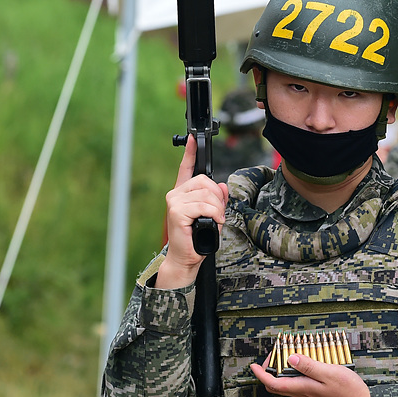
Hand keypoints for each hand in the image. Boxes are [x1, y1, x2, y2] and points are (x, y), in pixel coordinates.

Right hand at [157, 136, 227, 289]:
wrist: (187, 258)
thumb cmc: (198, 238)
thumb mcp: (213, 216)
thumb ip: (217, 200)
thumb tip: (222, 186)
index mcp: (184, 193)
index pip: (186, 168)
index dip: (190, 152)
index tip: (192, 138)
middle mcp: (176, 194)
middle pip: (205, 181)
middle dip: (218, 197)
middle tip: (218, 213)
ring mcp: (174, 201)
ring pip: (206, 194)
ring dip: (217, 208)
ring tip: (215, 220)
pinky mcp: (176, 210)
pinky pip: (203, 205)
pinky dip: (213, 213)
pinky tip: (212, 221)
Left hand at [250, 354, 373, 396]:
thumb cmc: (349, 391)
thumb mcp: (330, 373)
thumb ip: (309, 366)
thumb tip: (289, 358)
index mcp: (303, 388)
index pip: (274, 383)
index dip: (261, 375)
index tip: (253, 366)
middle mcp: (304, 394)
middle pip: (278, 386)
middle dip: (269, 372)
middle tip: (273, 355)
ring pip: (288, 386)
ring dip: (282, 372)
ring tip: (287, 355)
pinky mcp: (318, 396)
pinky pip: (299, 386)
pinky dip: (295, 374)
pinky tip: (304, 365)